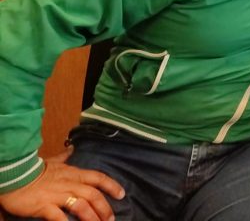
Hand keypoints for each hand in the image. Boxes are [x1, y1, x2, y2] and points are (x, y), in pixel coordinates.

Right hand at [0, 148, 124, 220]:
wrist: (15, 175)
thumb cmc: (34, 170)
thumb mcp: (53, 161)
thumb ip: (64, 157)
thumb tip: (72, 149)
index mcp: (73, 173)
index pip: (98, 178)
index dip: (112, 185)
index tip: (122, 194)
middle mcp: (69, 184)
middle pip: (93, 195)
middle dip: (104, 208)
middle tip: (111, 219)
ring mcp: (57, 195)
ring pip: (80, 206)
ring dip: (91, 217)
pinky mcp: (44, 206)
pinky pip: (58, 216)